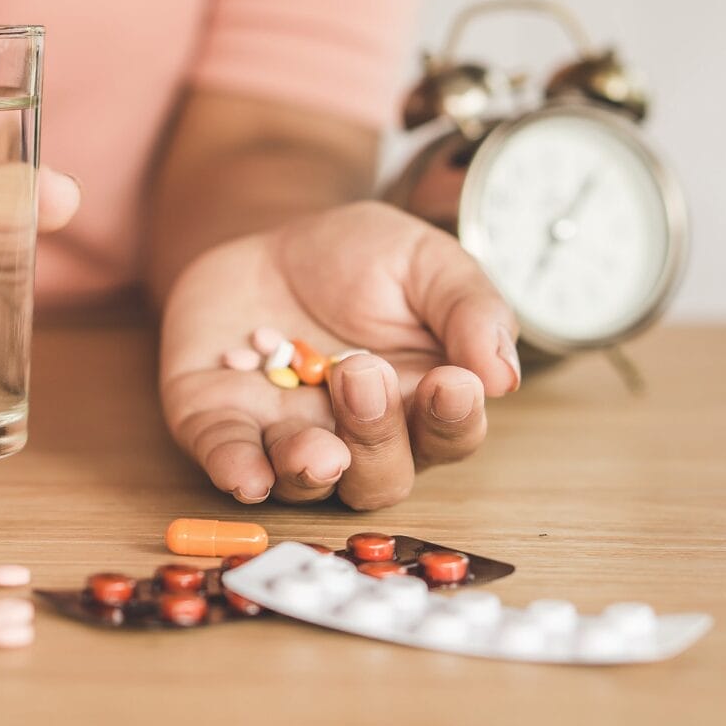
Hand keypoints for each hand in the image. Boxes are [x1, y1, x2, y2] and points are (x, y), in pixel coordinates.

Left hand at [160, 201, 519, 509]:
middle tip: (361, 374)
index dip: (453, 419)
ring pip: (307, 484)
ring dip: (310, 470)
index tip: (452, 383)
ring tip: (315, 444)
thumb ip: (468, 310)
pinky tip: (247, 475)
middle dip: (376, 437)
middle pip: (380, 477)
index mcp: (419, 403)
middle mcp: (357, 438)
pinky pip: (229, 461)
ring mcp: (286, 436)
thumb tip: (502, 376)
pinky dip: (237, 471)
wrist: (267, 241)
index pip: (449, 435)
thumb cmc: (358, 260)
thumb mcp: (423, 262)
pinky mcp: (223, 425)